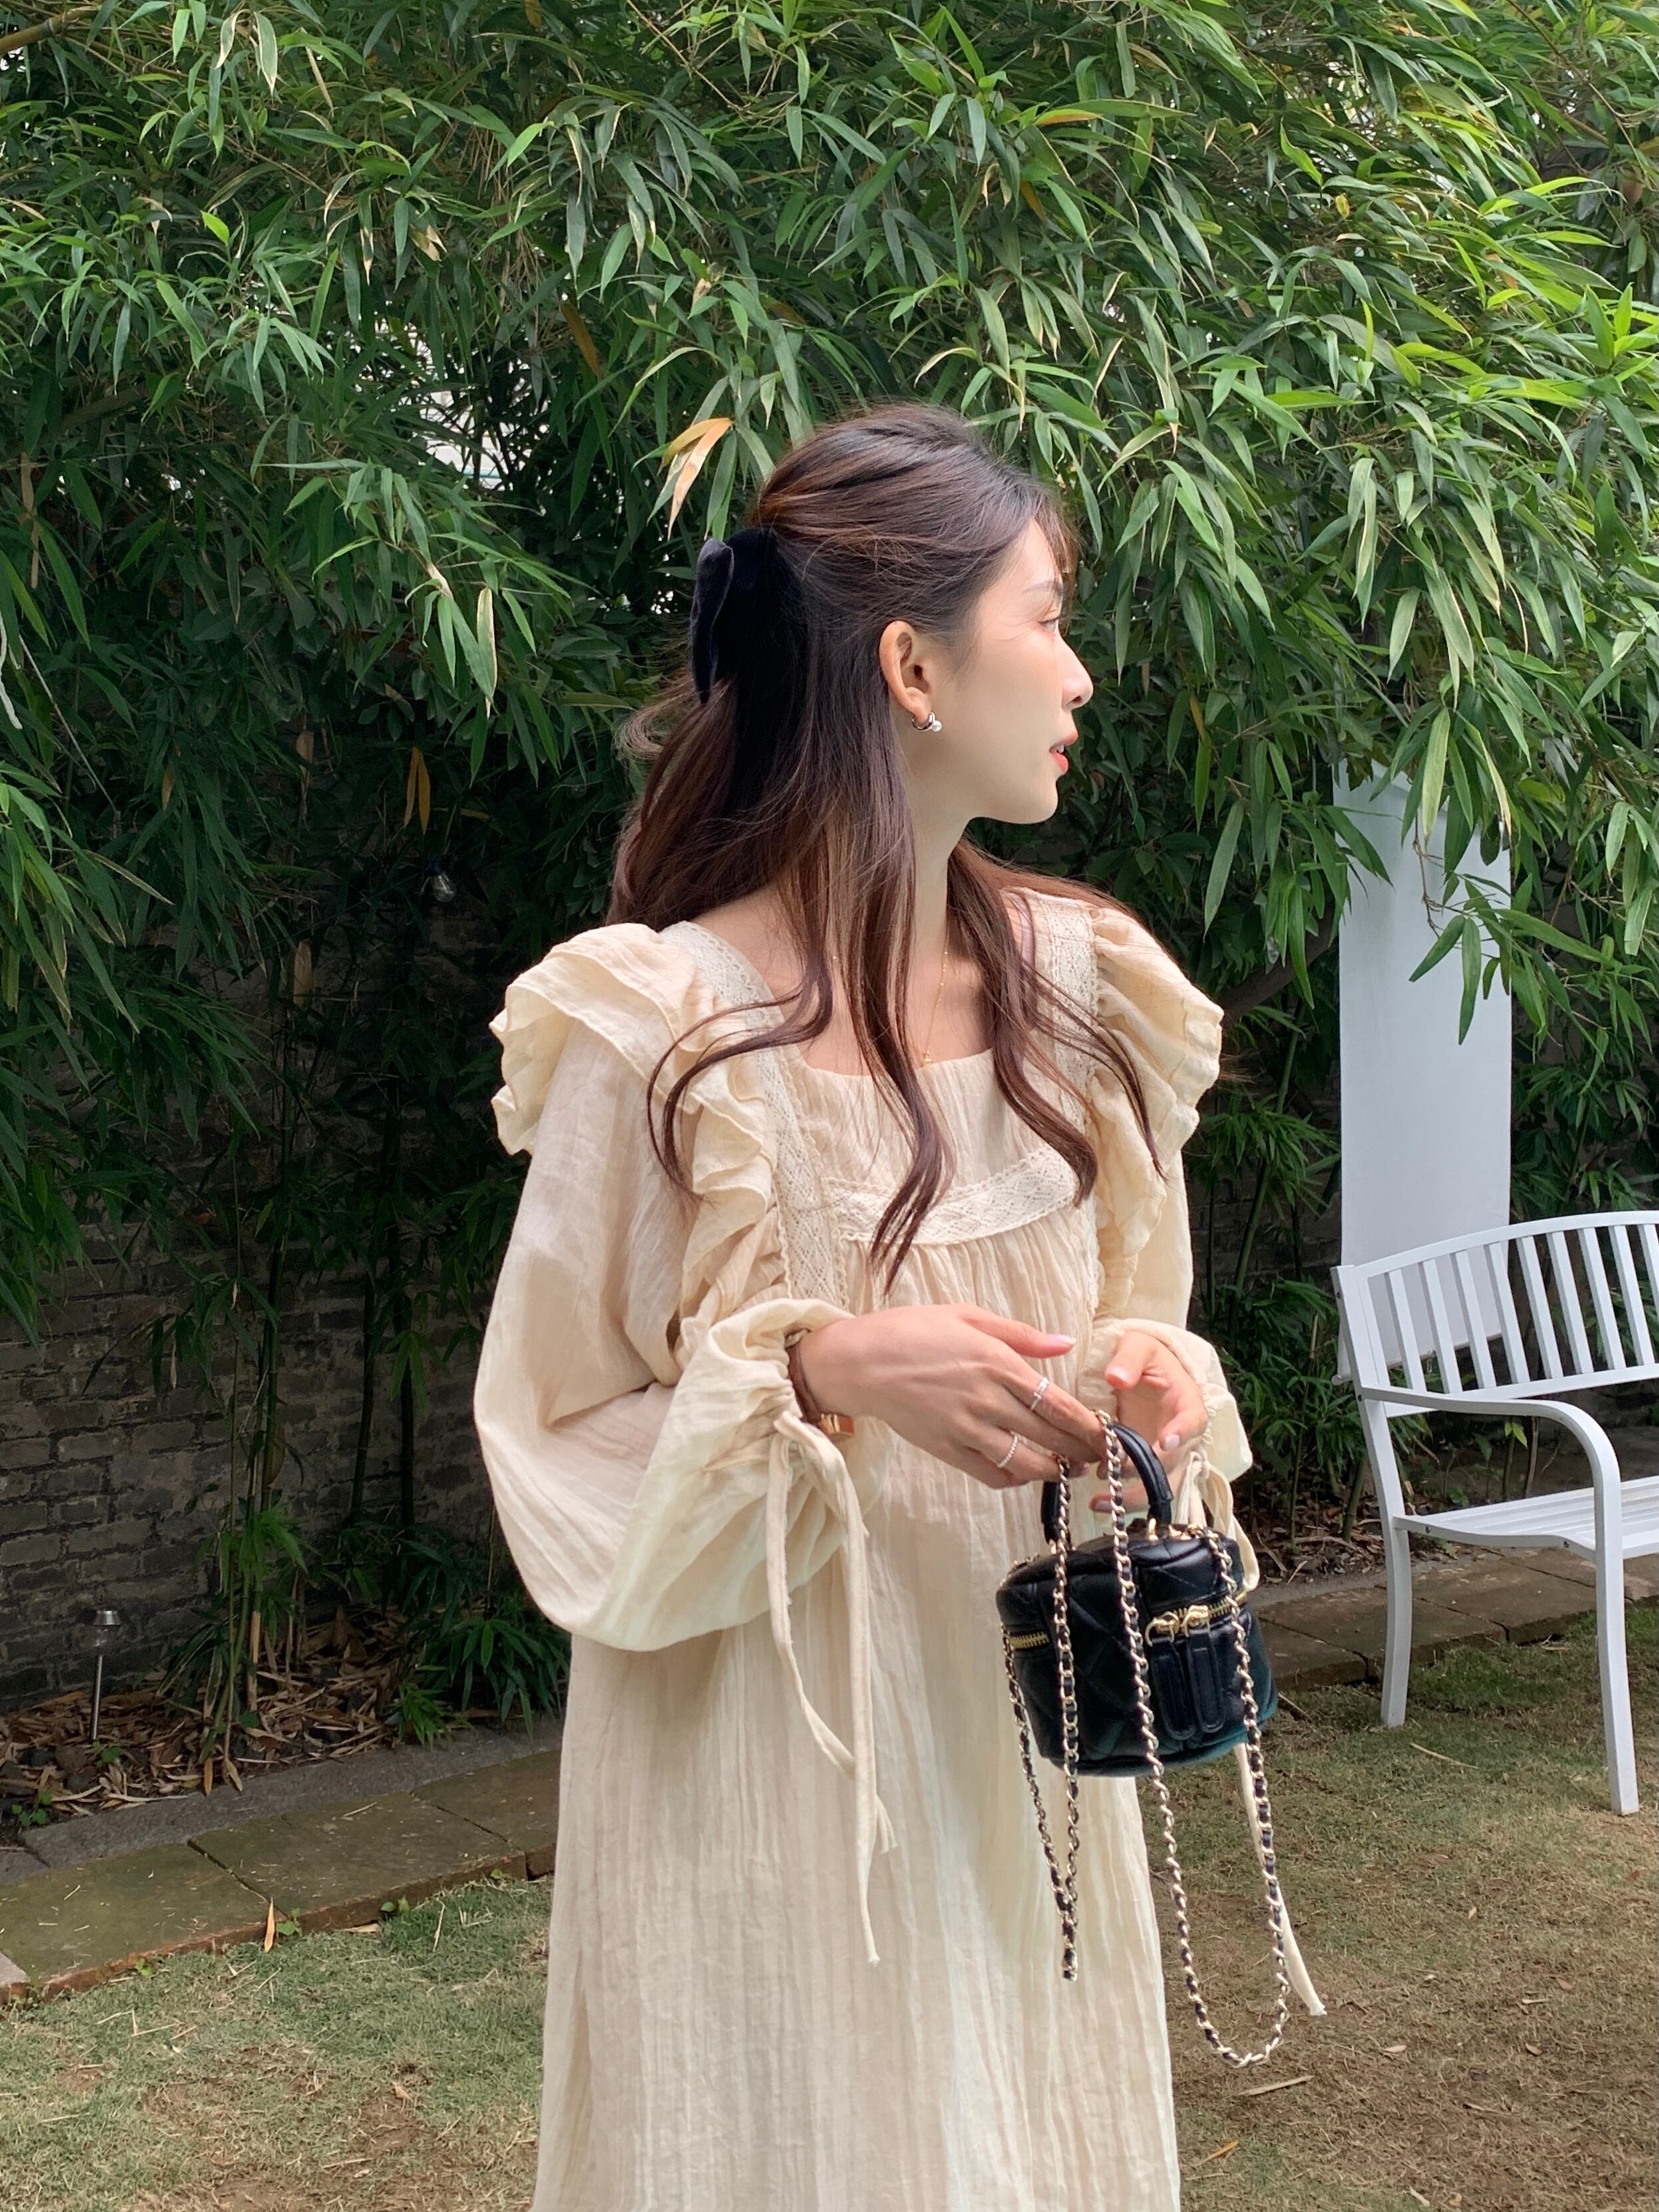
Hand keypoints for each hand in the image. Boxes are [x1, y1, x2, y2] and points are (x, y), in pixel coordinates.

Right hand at [795, 1303, 1110, 1491]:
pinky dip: (1015, 1479)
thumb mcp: (969, 1316)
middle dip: (1082, 1451)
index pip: (1058, 1404)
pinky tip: (1026, 1472)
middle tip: (1100, 1457)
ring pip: (1025, 1464)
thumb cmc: (913, 1331)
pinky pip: (991, 1475)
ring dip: (1053, 1471)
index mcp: (998, 1364)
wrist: (861, 1361)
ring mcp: (967, 1429)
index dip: (1088, 1425)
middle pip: (1050, 1437)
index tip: (1108, 1433)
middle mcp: (988, 1400)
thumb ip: (1022, 1335)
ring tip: (1069, 1469)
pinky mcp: (947, 1450)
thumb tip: (1066, 1343)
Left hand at [1089, 1328, 1206, 1512]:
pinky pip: (1143, 1488)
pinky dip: (1124, 1498)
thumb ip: (1129, 1359)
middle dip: (1146, 1473)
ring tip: (1100, 1502)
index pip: (1193, 1421)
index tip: (1166, 1440)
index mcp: (1187, 1403)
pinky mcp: (1148, 1465)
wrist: (1144, 1370)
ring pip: (1161, 1486)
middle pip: (1175, 1463)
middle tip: (1115, 1471)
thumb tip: (1116, 1377)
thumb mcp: (1138, 1346)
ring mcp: (1166, 1455)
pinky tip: (1097, 1501)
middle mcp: (1182, 1436)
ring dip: (1135, 1498)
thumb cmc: (1145, 1357)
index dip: (1182, 1432)